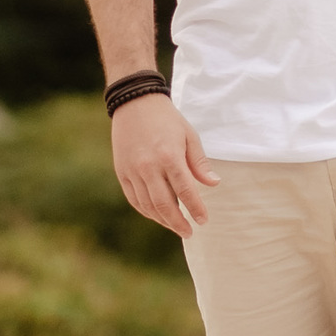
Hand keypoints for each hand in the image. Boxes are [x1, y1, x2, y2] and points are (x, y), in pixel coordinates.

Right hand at [111, 95, 218, 238]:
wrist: (134, 103)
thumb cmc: (167, 120)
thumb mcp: (189, 136)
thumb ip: (199, 163)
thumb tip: (213, 184)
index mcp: (169, 156)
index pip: (185, 190)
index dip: (195, 208)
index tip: (204, 220)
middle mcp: (148, 166)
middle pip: (164, 204)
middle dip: (178, 222)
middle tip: (189, 232)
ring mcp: (132, 170)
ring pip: (148, 205)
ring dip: (163, 220)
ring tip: (176, 226)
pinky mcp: (121, 172)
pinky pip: (134, 199)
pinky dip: (146, 211)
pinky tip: (157, 216)